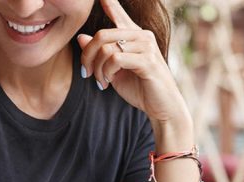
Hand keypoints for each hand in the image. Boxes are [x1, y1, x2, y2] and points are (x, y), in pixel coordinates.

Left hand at [77, 0, 189, 128]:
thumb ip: (101, 55)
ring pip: (106, 48)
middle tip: (86, 73)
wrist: (162, 108)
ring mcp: (147, 47)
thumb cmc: (141, 90)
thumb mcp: (115, 72)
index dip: (109, 3)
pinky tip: (108, 83)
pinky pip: (116, 59)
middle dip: (88, 56)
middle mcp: (142, 36)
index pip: (118, 14)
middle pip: (102, 34)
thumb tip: (81, 37)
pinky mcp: (148, 60)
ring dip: (98, 68)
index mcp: (135, 36)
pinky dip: (107, 72)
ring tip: (101, 82)